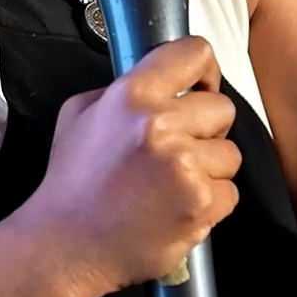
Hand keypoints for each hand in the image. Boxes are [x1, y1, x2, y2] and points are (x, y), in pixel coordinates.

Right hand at [18, 36, 241, 294]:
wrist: (66, 243)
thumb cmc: (73, 180)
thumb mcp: (79, 114)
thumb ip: (122, 90)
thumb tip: (163, 83)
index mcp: (131, 95)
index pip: (193, 52)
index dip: (204, 70)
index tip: (200, 86)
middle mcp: (161, 124)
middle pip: (222, 109)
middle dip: (205, 128)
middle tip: (178, 148)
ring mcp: (184, 165)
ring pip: (230, 154)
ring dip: (209, 168)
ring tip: (171, 183)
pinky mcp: (201, 203)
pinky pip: (230, 192)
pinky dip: (209, 202)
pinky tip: (175, 207)